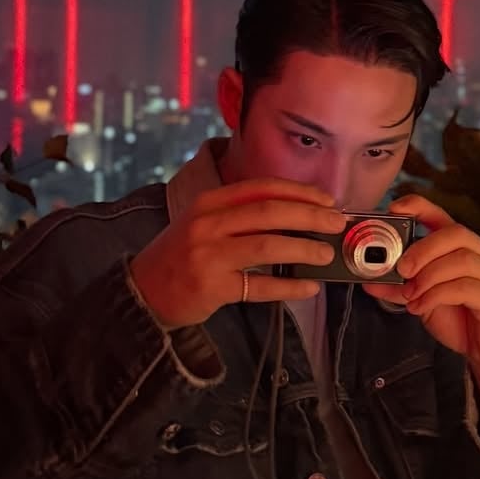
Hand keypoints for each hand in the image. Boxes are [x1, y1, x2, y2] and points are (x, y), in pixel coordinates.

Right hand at [130, 178, 345, 328]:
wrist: (143, 291)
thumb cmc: (182, 255)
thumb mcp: (203, 223)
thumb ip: (240, 216)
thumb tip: (297, 216)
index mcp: (209, 201)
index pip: (261, 188)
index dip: (299, 191)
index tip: (327, 199)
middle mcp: (208, 223)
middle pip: (270, 212)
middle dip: (311, 216)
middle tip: (336, 224)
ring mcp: (209, 255)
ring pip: (269, 245)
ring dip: (304, 248)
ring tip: (326, 254)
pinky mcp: (212, 287)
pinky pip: (261, 285)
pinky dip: (289, 286)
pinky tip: (309, 287)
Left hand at [363, 194, 479, 376]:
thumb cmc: (459, 319)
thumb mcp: (422, 299)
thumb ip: (399, 288)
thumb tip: (368, 281)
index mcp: (464, 247)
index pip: (443, 216)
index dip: (420, 206)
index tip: (395, 209)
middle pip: (455, 233)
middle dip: (423, 248)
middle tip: (402, 270)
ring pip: (462, 259)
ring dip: (429, 276)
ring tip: (410, 294)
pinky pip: (466, 287)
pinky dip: (437, 295)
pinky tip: (421, 307)